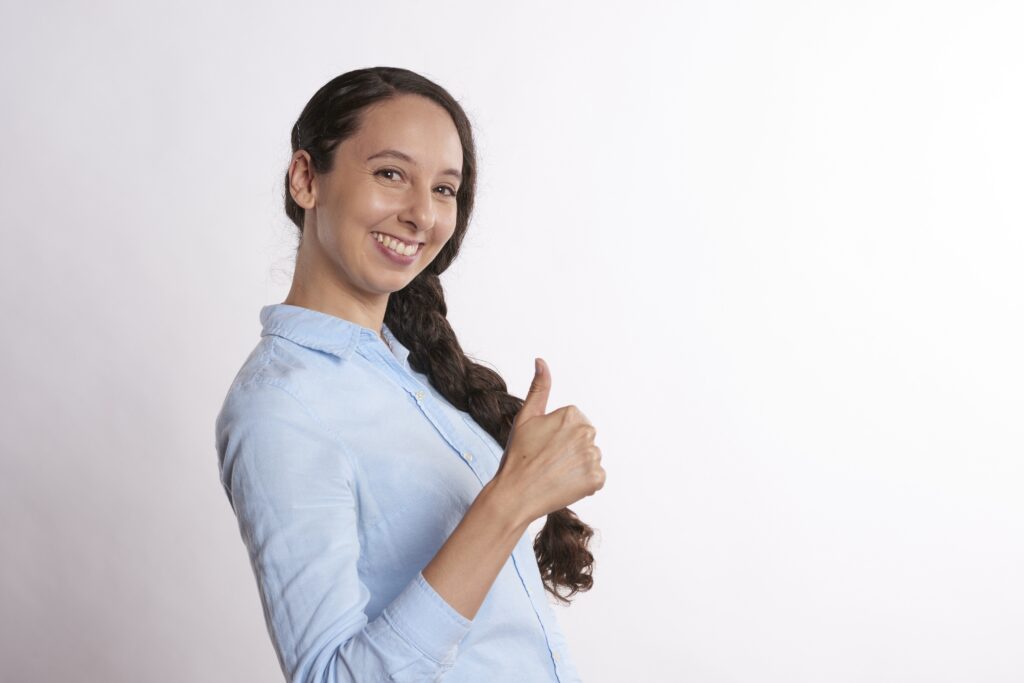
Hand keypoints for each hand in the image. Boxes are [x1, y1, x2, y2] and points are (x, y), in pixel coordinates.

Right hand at [491, 357, 604, 524]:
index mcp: (572, 414)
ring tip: (555, 473)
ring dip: (577, 466)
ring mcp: (593, 456)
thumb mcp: (525, 417)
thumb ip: (539, 388)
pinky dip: (584, 482)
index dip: (558, 436)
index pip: (574, 424)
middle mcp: (587, 432)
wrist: (516, 494)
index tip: (543, 446)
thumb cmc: (518, 455)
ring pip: (590, 458)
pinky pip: (596, 477)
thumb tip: (541, 361)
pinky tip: (565, 484)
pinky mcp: (597, 478)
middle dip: (570, 449)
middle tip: (548, 461)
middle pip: (585, 440)